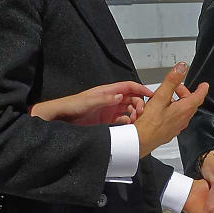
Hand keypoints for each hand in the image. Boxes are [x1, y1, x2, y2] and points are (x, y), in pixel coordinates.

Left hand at [30, 80, 151, 125]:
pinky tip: (128, 126)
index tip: (151, 95)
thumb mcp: (89, 101)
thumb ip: (106, 99)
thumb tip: (120, 96)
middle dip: (139, 104)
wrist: (62, 117)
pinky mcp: (106, 119)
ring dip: (134, 113)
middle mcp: (110, 98)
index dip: (141, 89)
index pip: (129, 86)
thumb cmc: (73, 105)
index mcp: (108, 90)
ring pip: (127, 109)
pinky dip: (127, 121)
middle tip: (142, 113)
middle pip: (131, 98)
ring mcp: (108, 108)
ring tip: (135, 120)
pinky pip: (121, 119)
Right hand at [134, 63, 207, 156]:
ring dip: (177, 101)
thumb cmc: (150, 123)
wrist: (141, 141)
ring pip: (182, 111)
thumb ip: (172, 81)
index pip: (199, 96)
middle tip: (176, 86)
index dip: (202, 89)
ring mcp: (177, 126)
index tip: (204, 85)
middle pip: (190, 102)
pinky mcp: (170, 131)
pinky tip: (161, 110)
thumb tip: (181, 68)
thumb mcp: (160, 97)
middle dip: (184, 92)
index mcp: (184, 109)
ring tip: (166, 97)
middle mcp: (183, 119)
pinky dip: (172, 111)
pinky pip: (175, 118)